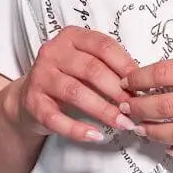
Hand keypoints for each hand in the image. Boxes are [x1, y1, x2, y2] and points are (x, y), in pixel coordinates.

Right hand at [7, 26, 142, 143]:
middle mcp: (53, 52)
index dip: (126, 66)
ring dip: (103, 111)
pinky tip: (96, 136)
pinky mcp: (32, 102)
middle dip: (117, 91)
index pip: (104, 46)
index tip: (142, 85)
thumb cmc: (68, 78)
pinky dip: (77, 129)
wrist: (29, 97)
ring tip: (123, 123)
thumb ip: (109, 67)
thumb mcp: (86, 63)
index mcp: (71, 37)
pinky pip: (56, 118)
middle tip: (135, 108)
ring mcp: (40, 76)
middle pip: (92, 70)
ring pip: (76, 93)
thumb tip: (142, 84)